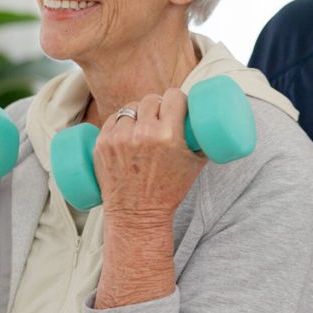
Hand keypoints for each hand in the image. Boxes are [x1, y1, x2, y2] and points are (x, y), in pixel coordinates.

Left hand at [93, 88, 206, 223]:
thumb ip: (204, 141)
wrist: (138, 215)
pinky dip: (120, 122)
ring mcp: (120, 138)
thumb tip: (209, 121)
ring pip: (130, 107)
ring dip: (138, 113)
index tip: (178, 104)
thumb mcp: (196, 165)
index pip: (174, 97)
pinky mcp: (102, 144)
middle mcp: (143, 133)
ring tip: (142, 124)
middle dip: (158, 106)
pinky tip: (126, 128)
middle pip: (151, 100)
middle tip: (160, 117)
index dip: (177, 98)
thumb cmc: (169, 191)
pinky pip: (113, 119)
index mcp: (168, 135)